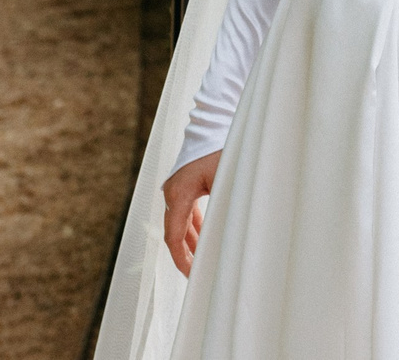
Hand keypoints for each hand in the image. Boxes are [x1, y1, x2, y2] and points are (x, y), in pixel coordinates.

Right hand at [163, 150, 220, 274]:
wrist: (217, 122)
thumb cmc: (224, 149)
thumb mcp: (226, 182)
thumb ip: (221, 212)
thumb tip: (226, 241)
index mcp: (179, 194)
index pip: (174, 236)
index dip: (182, 260)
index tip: (192, 276)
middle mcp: (172, 192)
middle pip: (175, 232)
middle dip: (187, 255)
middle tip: (199, 276)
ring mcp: (176, 187)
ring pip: (181, 223)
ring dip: (191, 243)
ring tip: (202, 264)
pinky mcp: (184, 184)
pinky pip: (186, 212)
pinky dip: (194, 228)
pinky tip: (203, 241)